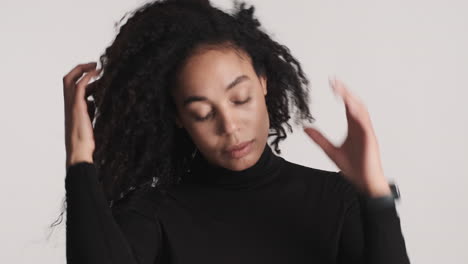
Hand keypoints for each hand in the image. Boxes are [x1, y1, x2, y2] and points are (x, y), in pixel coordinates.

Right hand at [63, 62, 100, 168]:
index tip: (95, 73)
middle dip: (80, 69)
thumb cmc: (85, 141)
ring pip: (70, 80)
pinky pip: (80, 86)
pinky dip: (88, 76)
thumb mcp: (89, 121)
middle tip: (94, 64)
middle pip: (67, 79)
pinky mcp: (77, 106)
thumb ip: (90, 110)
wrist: (80, 152)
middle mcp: (68, 104)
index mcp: (71, 107)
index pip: (72, 87)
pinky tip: (98, 73)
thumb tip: (95, 101)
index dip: (82, 78)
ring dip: (84, 70)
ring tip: (98, 67)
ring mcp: (71, 105)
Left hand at [303, 77, 390, 196]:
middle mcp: (362, 127)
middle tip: (334, 81)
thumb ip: (319, 139)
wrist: (365, 183)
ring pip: (362, 111)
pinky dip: (359, 114)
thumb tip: (305, 128)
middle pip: (355, 104)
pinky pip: (365, 124)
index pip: (347, 106)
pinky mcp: (370, 140)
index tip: (332, 83)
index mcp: (354, 128)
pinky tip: (350, 107)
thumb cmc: (354, 168)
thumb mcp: (330, 151)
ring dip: (352, 99)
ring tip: (341, 90)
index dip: (341, 93)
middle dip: (345, 91)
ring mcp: (367, 132)